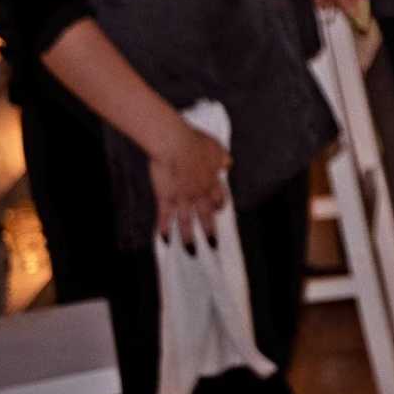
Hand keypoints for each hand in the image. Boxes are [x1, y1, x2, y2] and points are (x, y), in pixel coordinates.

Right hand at [145, 115, 232, 243]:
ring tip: (191, 252)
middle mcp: (199, 193)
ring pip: (187, 222)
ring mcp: (182, 197)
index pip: (218, 198)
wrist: (175, 143)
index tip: (219, 211)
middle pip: (206, 216)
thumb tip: (228, 164)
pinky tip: (166, 240)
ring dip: (189, 239)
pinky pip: (166, 217)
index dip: (219, 205)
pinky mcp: (165, 197)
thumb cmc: (194, 141)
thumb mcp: (215, 148)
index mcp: (212, 181)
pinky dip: (165, 229)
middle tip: (214, 246)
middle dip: (210, 232)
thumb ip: (222, 158)